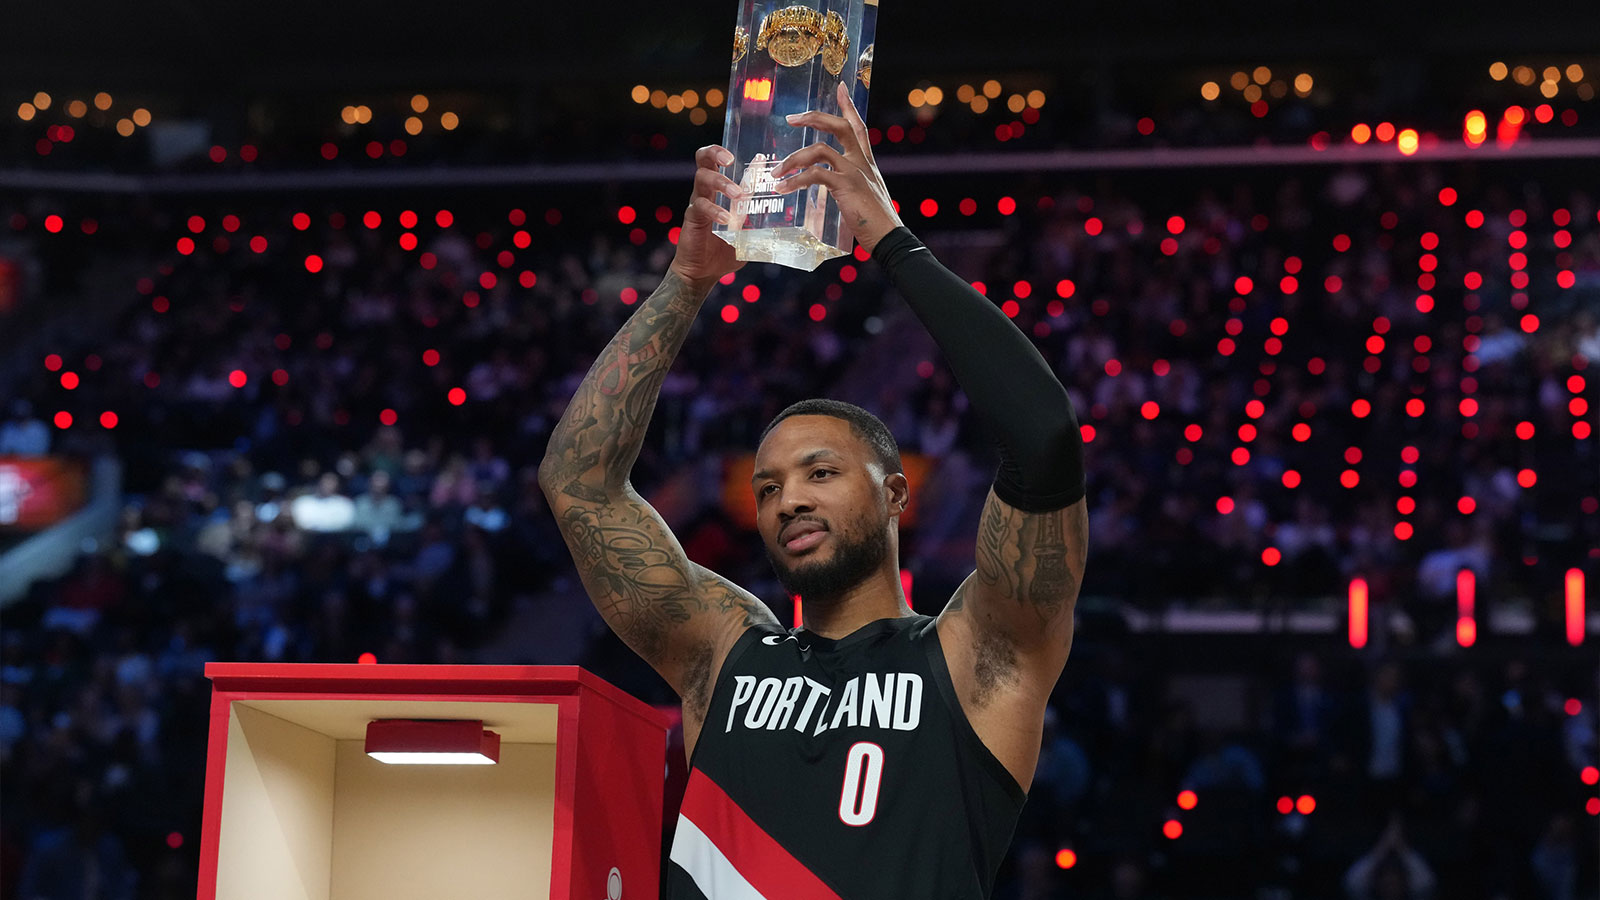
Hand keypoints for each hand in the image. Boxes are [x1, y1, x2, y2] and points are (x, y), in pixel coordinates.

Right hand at [667, 145, 747, 291]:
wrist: (703, 272)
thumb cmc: (724, 251)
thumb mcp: (746, 232)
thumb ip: (757, 220)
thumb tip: (785, 219)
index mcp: (719, 191)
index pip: (725, 164)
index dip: (741, 155)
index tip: (760, 157)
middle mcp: (706, 192)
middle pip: (703, 159)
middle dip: (716, 153)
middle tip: (730, 160)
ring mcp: (697, 203)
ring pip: (702, 178)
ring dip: (721, 183)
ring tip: (737, 194)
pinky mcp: (691, 218)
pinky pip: (700, 206)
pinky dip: (714, 210)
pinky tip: (726, 219)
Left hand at [775, 81, 903, 254]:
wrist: (889, 238)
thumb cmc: (875, 222)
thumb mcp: (864, 195)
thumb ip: (849, 183)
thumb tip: (833, 184)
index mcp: (866, 162)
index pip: (857, 126)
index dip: (848, 105)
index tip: (840, 86)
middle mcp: (861, 162)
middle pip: (839, 126)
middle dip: (814, 118)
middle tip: (791, 118)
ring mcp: (854, 172)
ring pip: (819, 150)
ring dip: (793, 159)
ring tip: (775, 173)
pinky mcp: (846, 186)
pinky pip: (815, 175)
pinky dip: (795, 181)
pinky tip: (783, 188)